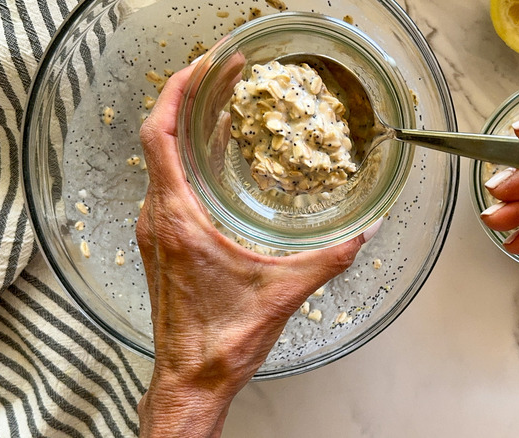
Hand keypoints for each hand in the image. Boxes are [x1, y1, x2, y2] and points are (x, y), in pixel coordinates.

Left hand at [135, 64, 370, 436]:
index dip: (176, 92)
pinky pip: (167, 188)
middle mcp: (158, 220)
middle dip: (188, 101)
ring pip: (162, 165)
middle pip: (159, 141)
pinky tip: (213, 164)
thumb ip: (328, 260)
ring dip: (187, 132)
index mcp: (178, 219)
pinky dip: (187, 163)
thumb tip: (362, 234)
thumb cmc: (219, 342)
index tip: (202, 69)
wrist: (190, 380)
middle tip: (221, 77)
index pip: (159, 136)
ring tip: (218, 109)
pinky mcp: (164, 247)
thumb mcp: (283, 293)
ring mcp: (157, 234)